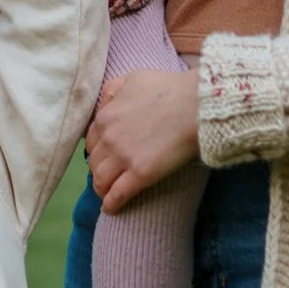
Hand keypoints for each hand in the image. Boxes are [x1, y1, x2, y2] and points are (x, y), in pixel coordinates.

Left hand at [87, 67, 201, 212]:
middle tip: (107, 176)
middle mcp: (109, 137)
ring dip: (101, 189)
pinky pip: (117, 194)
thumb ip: (113, 89)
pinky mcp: (140, 174)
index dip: (97, 150)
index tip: (104, 157)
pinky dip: (111, 204)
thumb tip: (105, 104)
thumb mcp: (134, 78)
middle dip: (98, 170)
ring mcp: (123, 157)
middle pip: (94, 161)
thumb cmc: (170, 89)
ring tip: (106, 195)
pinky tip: (110, 209)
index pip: (91, 140)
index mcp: (105, 115)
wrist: (197, 105)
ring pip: (101, 180)